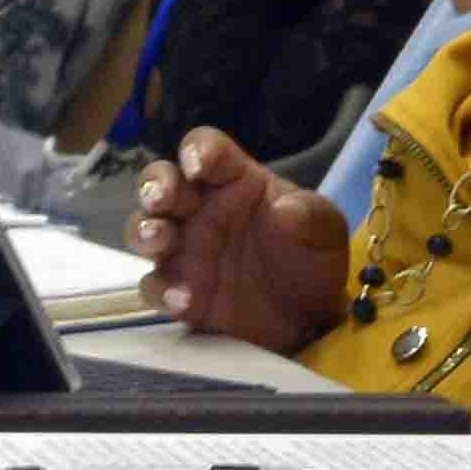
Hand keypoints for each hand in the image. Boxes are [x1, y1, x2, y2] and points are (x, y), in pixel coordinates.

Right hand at [129, 131, 350, 347]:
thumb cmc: (312, 259)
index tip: (201, 164)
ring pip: (144, 229)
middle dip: (156, 185)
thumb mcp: (325, 231)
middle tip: (163, 199)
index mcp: (236, 180)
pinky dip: (163, 290)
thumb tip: (286, 208)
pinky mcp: (179, 289)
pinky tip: (186, 298)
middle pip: (161, 182)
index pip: (207, 150)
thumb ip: (310, 214)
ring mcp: (186, 249)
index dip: (199, 150)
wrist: (310, 319)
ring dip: (145, 231)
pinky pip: (156, 285)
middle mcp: (202, 209)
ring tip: (161, 240)